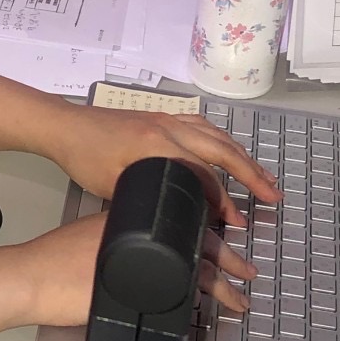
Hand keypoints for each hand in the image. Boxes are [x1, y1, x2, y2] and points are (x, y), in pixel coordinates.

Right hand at [15, 203, 254, 324]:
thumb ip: (114, 240)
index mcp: (135, 218)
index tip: (220, 243)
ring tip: (241, 296)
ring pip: (202, 263)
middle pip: (199, 240)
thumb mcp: (90, 238)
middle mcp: (146, 232)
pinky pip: (189, 287)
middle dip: (227, 256)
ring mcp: (147, 256)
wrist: (35, 276)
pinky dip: (209, 296)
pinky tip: (218, 306)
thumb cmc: (53, 264)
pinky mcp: (145, 281)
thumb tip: (132, 256)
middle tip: (246, 269)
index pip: (181, 222)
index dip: (205, 233)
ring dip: (226, 280)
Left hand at [46, 105, 280, 313]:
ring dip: (242, 155)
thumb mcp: (115, 187)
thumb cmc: (86, 158)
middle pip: (223, 150)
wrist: (66, 126)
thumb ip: (149, 199)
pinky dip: (222, 140)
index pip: (205, 175)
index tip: (237, 222)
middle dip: (252, 174)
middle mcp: (171, 128)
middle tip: (273, 195)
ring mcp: (168, 119)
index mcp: (160, 146)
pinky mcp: (161, 118)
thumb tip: (179, 219)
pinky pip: (203, 126)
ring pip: (216, 135)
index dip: (223, 201)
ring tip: (261, 176)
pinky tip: (228, 150)